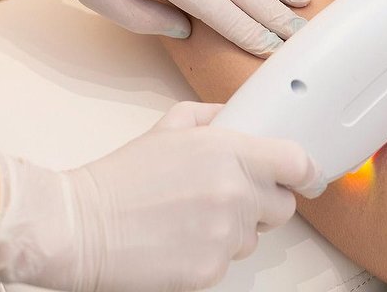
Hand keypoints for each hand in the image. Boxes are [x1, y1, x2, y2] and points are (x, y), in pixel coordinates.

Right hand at [0, 101, 323, 291]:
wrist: (80, 227)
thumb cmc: (120, 179)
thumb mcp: (168, 128)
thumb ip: (211, 116)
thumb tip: (238, 117)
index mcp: (229, 152)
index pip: (298, 163)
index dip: (306, 171)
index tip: (305, 176)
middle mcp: (235, 193)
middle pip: (285, 206)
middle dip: (264, 202)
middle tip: (230, 197)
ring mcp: (225, 235)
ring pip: (254, 237)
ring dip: (235, 229)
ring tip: (191, 218)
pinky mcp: (211, 271)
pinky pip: (228, 262)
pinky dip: (211, 254)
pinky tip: (180, 240)